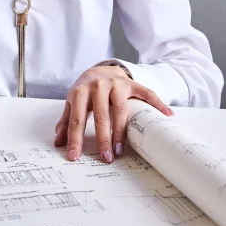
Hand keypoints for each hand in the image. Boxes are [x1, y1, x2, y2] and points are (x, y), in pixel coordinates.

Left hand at [53, 64, 172, 162]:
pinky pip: (146, 93)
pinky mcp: (132, 84)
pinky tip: (167, 114)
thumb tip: (58, 142)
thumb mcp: (73, 102)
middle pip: (101, 115)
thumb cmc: (86, 90)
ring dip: (121, 131)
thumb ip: (66, 121)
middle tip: (106, 158)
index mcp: (81, 91)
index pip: (77, 118)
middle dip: (103, 138)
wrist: (102, 67)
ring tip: (120, 150)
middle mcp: (99, 86)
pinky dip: (157, 103)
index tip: (74, 156)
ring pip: (121, 109)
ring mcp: (117, 84)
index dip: (75, 138)